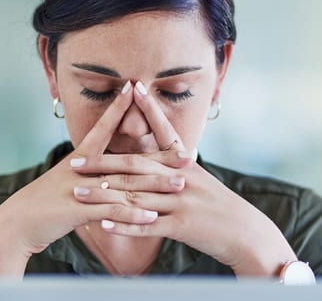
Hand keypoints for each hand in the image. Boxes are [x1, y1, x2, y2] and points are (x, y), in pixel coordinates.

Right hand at [0, 81, 177, 274]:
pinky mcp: (78, 210)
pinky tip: (152, 218)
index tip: (135, 87)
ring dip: (154, 186)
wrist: (16, 224)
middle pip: (127, 159)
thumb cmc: (44, 204)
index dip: (119, 107)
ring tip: (180, 185)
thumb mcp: (67, 182)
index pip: (103, 127)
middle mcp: (82, 169)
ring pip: (124, 185)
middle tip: (188, 153)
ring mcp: (80, 189)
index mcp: (80, 158)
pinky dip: (131, 215)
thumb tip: (108, 168)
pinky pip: (110, 212)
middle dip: (159, 157)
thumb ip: (89, 173)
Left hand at [71, 81, 297, 275]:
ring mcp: (181, 201)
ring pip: (135, 195)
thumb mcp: (201, 181)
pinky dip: (124, 224)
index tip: (133, 87)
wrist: (246, 234)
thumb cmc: (222, 208)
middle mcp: (182, 178)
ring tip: (78, 193)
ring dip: (104, 195)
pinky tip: (102, 223)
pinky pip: (147, 225)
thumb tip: (159, 157)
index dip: (149, 108)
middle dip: (102, 163)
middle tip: (75, 161)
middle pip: (136, 166)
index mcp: (186, 164)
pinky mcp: (182, 226)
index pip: (164, 130)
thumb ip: (178, 169)